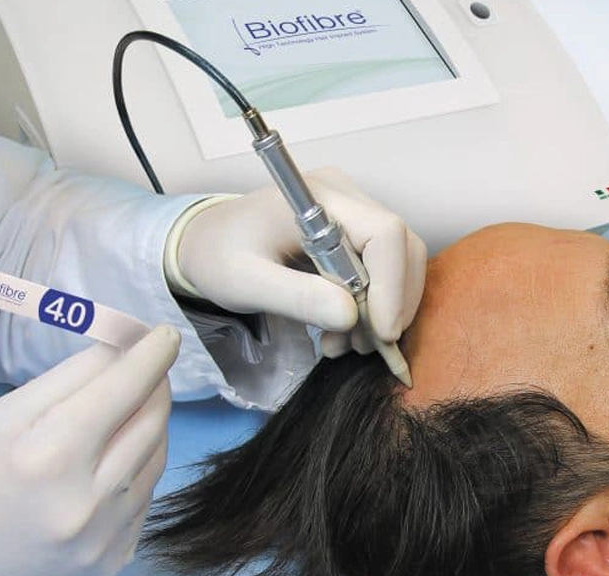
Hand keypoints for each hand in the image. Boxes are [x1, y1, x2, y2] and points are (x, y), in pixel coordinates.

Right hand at [0, 326, 179, 575]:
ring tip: (126, 413)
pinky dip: (139, 470)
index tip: (166, 336)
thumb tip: (127, 349)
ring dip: (150, 426)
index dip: (151, 357)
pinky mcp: (116, 559)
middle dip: (155, 386)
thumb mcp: (4, 415)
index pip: (123, 389)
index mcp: (50, 456)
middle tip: (147, 369)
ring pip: (157, 458)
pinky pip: (146, 497)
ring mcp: (106, 537)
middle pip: (150, 422)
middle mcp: (87, 501)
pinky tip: (114, 464)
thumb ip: (72, 377)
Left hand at [177, 167, 426, 355]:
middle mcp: (345, 196)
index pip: (384, 233)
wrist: (206, 242)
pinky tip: (343, 330)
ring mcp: (354, 212)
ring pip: (400, 262)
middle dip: (392, 303)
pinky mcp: (355, 232)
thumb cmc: (218, 256)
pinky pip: (385, 269)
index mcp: (318, 198)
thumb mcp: (244, 282)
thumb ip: (295, 297)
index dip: (393, 285)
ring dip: (383, 310)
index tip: (381, 333)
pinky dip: (374, 306)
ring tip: (344, 343)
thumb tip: (350, 316)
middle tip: (361, 345)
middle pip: (402, 247)